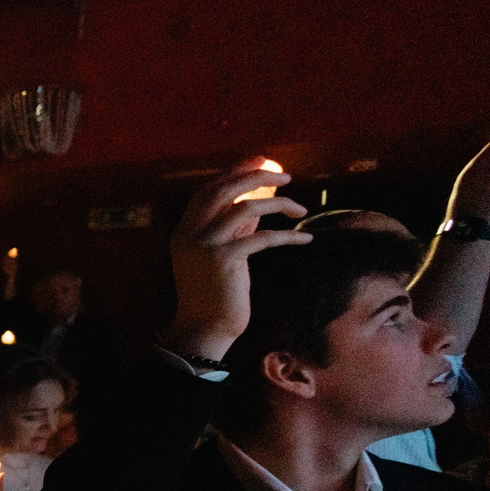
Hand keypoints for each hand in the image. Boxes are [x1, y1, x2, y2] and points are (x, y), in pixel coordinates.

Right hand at [161, 159, 311, 361]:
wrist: (204, 329)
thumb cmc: (215, 295)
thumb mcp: (221, 256)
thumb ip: (234, 229)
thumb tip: (258, 204)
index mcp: (184, 230)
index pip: (208, 189)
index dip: (235, 171)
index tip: (261, 161)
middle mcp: (190, 234)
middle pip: (224, 190)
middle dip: (256, 176)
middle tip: (285, 176)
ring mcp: (205, 246)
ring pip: (246, 208)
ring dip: (278, 204)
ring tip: (300, 209)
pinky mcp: (224, 260)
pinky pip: (262, 237)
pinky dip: (288, 235)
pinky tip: (305, 238)